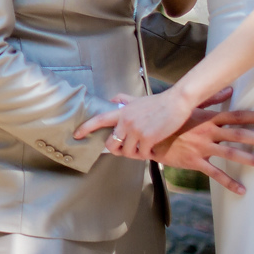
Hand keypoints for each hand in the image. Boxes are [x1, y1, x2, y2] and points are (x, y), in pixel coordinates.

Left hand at [73, 87, 194, 157]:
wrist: (176, 102)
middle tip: (126, 150)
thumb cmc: (158, 102)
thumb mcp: (137, 99)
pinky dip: (146, 155)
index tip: (77, 135)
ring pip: (127, 152)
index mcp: (122, 111)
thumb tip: (112, 100)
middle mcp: (126, 121)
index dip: (86, 128)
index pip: (99, 119)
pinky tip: (151, 149)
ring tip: (142, 149)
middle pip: (111, 144)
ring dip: (134, 154)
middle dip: (117, 150)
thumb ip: (123, 99)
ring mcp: (137, 130)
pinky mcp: (148, 137)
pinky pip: (142, 154)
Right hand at [151, 107, 253, 195]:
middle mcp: (208, 131)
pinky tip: (242, 191)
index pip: (236, 115)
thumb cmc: (168, 119)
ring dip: (252, 159)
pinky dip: (229, 183)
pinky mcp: (194, 161)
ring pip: (232, 154)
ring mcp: (202, 147)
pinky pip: (215, 174)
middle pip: (240, 135)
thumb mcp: (188, 106)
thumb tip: (229, 89)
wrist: (146, 133)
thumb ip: (211, 98)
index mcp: (207, 117)